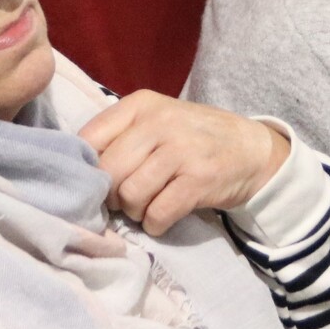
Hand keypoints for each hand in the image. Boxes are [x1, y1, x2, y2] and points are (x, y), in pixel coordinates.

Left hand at [78, 91, 289, 235]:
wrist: (251, 149)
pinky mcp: (199, 179)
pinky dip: (155, 224)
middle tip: (125, 200)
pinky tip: (164, 216)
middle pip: (109, 172)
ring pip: (130, 195)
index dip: (87, 169)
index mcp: (141, 104)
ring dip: (135, 211)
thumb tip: (78, 174)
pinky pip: (158, 214)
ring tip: (147, 206)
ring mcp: (181, 150)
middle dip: (112, 196)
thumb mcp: (156, 121)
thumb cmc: (192, 137)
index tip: (98, 183)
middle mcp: (159, 122)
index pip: (89, 139)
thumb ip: (119, 137)